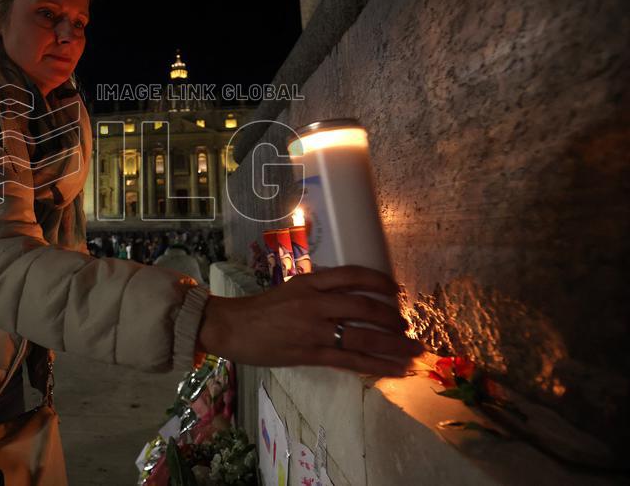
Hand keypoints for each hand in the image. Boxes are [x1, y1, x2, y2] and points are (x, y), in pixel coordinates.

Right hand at [196, 265, 423, 376]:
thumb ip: (319, 291)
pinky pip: (352, 360)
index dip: (379, 281)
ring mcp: (314, 329)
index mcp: (310, 282)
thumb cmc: (260, 309)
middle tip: (408, 327)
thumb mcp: (291, 289)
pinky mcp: (311, 353)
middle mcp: (315, 303)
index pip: (352, 276)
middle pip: (365, 307)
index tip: (397, 289)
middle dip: (393, 318)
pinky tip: (395, 369)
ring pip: (364, 336)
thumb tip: (351, 296)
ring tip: (414, 350)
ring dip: (394, 345)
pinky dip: (378, 365)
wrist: (231, 327)